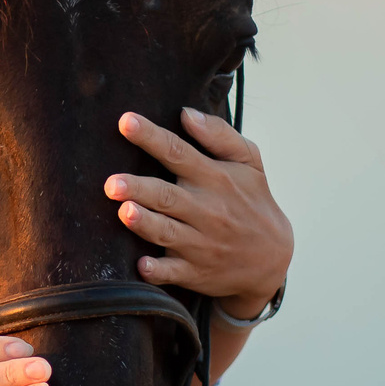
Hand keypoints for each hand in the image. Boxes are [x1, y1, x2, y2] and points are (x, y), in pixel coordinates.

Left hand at [106, 108, 293, 318]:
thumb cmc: (252, 201)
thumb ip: (220, 135)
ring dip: (145, 223)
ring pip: (167, 232)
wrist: (272, 259)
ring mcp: (200, 243)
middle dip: (139, 189)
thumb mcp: (249, 163)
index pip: (178, 152)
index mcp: (214, 179)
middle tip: (112, 183)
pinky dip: (158, 270)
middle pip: (167, 196)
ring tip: (124, 212)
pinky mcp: (194, 271)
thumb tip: (186, 113)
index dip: (151, 137)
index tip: (126, 122)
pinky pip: (173, 272)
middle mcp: (205, 210)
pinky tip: (142, 266)